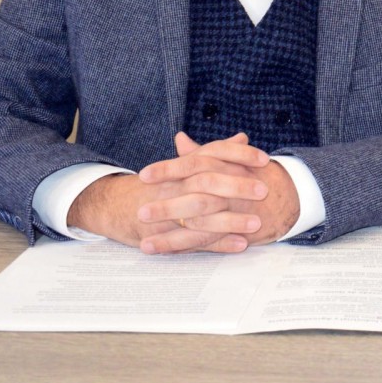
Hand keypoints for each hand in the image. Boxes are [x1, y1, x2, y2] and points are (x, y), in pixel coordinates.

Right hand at [67, 133, 270, 253]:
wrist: (117, 206)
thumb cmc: (162, 184)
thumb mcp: (187, 164)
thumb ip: (215, 151)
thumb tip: (242, 137)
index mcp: (184, 166)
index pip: (212, 153)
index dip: (239, 155)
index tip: (264, 159)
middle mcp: (176, 185)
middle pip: (207, 183)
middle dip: (237, 186)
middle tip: (264, 190)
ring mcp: (169, 211)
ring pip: (201, 216)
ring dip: (231, 220)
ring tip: (257, 224)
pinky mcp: (166, 235)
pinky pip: (194, 242)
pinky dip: (218, 244)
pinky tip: (240, 244)